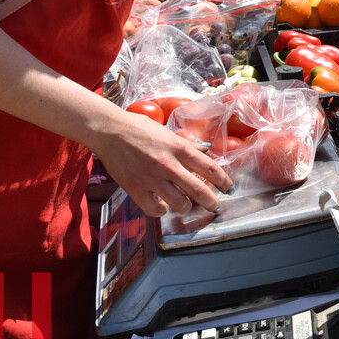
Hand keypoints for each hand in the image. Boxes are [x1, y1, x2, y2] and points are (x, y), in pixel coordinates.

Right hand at [93, 108, 232, 218]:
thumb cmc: (139, 128)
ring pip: (180, 204)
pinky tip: (162, 206)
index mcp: (180, 148)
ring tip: (185, 205)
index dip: (224, 181)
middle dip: (212, 201)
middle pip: (199, 190)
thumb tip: (205, 149)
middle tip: (215, 205)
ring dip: (186, 207)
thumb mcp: (168, 132)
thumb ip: (187, 144)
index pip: (210, 168)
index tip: (229, 188)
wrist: (110, 130)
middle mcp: (169, 165)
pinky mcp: (135, 189)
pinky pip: (155, 210)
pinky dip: (161, 211)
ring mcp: (152, 178)